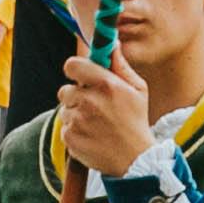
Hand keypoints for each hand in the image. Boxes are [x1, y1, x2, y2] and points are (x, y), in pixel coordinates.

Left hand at [56, 52, 155, 179]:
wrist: (135, 159)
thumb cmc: (136, 120)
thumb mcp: (138, 89)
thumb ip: (120, 65)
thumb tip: (111, 43)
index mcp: (107, 85)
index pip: (72, 65)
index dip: (74, 69)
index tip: (80, 76)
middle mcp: (90, 101)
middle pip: (65, 90)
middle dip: (77, 96)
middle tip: (94, 106)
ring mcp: (78, 120)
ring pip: (65, 109)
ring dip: (76, 114)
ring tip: (96, 124)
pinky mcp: (70, 136)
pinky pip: (65, 126)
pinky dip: (75, 131)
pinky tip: (92, 135)